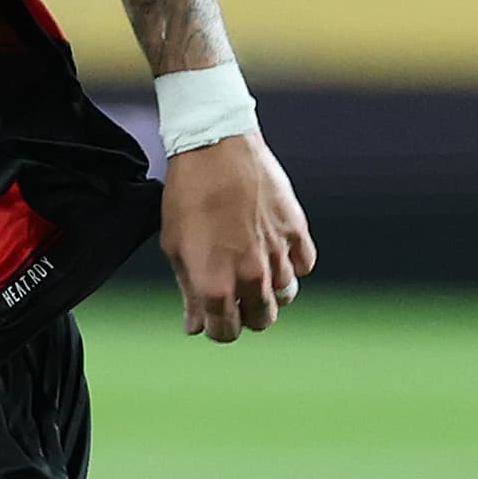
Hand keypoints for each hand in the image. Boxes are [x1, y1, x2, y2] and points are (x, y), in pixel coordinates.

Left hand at [162, 131, 315, 340]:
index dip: (217, 328)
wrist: (214, 146)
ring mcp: (278, 253)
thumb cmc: (187, 194)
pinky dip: (291, 264)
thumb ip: (189, 290)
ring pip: (285, 296)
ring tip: (252, 266)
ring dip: (269, 289)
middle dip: (246, 314)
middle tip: (234, 296)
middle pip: (261, 319)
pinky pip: (303, 265)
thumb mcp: (174, 246)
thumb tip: (195, 324)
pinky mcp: (296, 230)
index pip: (225, 332)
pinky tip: (274, 250)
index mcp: (215, 285)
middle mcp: (251, 276)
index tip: (212, 317)